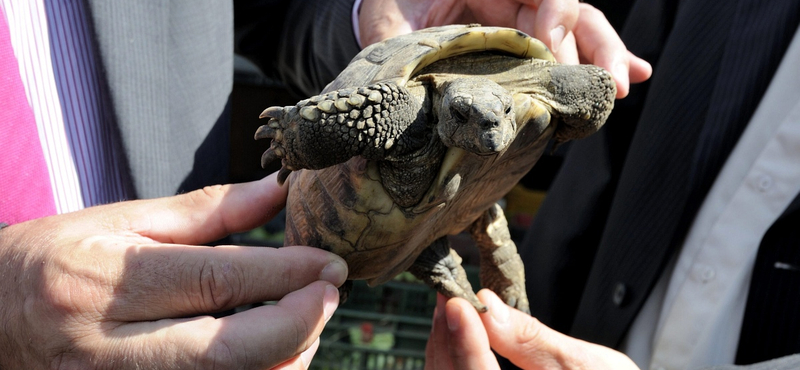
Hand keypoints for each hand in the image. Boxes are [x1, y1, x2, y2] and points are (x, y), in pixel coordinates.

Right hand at [0, 171, 347, 369]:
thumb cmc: (53, 262)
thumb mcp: (119, 221)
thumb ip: (205, 212)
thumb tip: (277, 192)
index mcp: (104, 283)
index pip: (215, 281)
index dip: (285, 274)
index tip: (330, 263)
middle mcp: (107, 351)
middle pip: (228, 353)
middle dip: (297, 325)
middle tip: (331, 293)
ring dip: (286, 358)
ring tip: (303, 319)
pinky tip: (271, 352)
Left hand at [358, 0, 651, 97]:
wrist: (386, 16)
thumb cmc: (387, 11)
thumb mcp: (391, 22)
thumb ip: (403, 39)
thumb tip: (422, 85)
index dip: (554, 19)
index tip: (550, 57)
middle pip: (569, 10)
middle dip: (595, 45)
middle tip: (613, 83)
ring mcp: (520, 17)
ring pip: (575, 30)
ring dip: (603, 58)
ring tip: (623, 87)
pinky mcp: (521, 41)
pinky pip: (564, 47)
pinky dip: (592, 61)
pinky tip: (626, 78)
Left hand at [425, 290, 639, 369]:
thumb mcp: (591, 365)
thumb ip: (533, 340)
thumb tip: (489, 306)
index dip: (465, 343)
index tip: (457, 303)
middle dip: (449, 339)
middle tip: (450, 296)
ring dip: (446, 348)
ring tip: (453, 310)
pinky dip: (453, 361)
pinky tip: (457, 337)